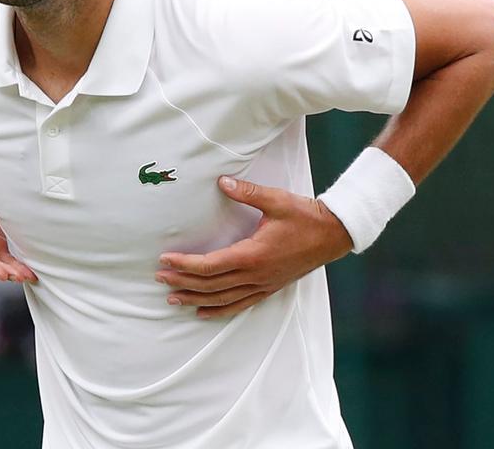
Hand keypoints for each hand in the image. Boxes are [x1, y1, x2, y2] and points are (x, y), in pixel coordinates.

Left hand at [155, 176, 351, 318]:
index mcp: (253, 254)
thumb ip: (247, 193)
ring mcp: (263, 284)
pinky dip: (219, 311)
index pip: (210, 265)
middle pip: (210, 285)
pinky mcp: (269, 288)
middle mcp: (255, 275)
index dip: (185, 264)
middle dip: (182, 282)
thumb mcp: (276, 200)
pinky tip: (203, 312)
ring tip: (173, 299)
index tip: (165, 259)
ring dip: (195, 300)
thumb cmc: (305, 216)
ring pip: (222, 299)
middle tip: (160, 278)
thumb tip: (222, 182)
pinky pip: (239, 305)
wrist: (333, 235)